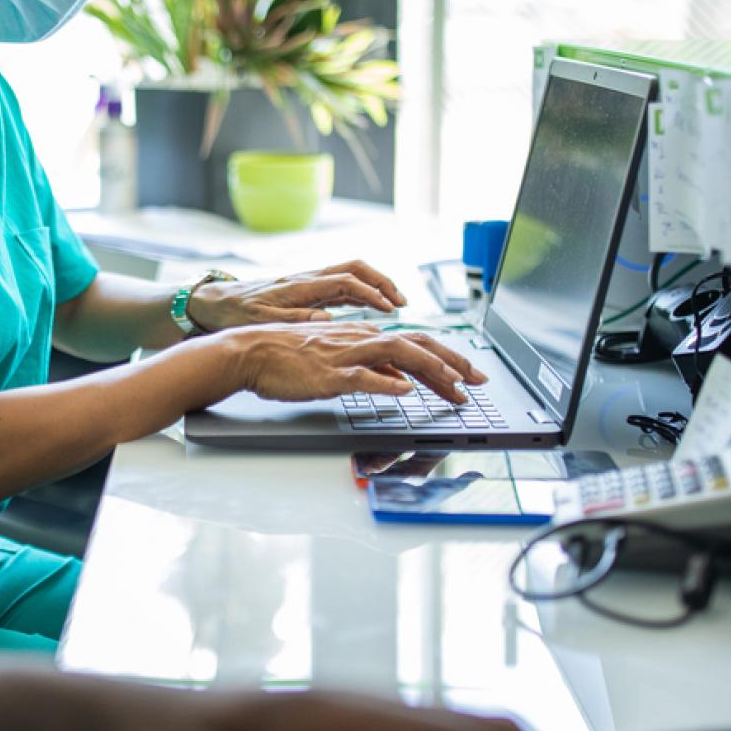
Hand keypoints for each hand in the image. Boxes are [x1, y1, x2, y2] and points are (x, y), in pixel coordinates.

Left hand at [190, 260, 407, 332]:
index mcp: (300, 286)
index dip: (371, 294)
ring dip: (374, 286)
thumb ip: (295, 321)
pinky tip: (370, 308)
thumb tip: (327, 321)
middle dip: (381, 282)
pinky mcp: (305, 291)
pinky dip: (360, 294)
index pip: (345, 282)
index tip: (389, 309)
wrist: (214, 303)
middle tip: (401, 302)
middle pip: (354, 269)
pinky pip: (340, 286)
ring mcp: (307, 283)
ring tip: (395, 305)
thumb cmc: (235, 314)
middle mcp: (307, 279)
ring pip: (350, 275)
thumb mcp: (262, 321)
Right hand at [225, 322, 485, 404]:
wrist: (250, 351)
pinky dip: (386, 384)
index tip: (469, 376)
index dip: (447, 358)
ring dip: (432, 371)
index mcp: (363, 337)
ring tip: (456, 389)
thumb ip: (371, 369)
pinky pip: (362, 377)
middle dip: (454, 363)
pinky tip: (404, 393)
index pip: (415, 343)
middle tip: (479, 382)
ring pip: (398, 356)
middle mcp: (360, 340)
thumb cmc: (287, 358)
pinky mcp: (328, 374)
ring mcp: (345, 355)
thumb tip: (402, 383)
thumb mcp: (338, 360)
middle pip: (417, 345)